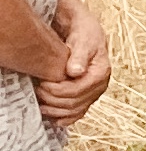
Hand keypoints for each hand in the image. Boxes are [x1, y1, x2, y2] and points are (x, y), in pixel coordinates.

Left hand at [38, 0, 107, 129]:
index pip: (79, 90)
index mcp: (102, 72)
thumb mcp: (83, 40)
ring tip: (41, 105)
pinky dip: (66, 118)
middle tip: (38, 92)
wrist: (85, 32)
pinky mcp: (86, 95)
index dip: (59, 91)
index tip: (43, 84)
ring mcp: (93, 92)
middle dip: (55, 100)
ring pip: (76, 110)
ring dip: (57, 111)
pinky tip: (55, 118)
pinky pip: (78, 112)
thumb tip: (76, 72)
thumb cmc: (84, 33)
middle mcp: (100, 85)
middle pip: (76, 102)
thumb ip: (80, 56)